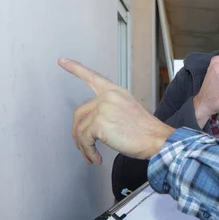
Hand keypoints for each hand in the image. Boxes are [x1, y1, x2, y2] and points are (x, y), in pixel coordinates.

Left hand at [58, 58, 174, 164]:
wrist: (156, 139)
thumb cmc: (146, 131)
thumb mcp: (128, 111)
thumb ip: (110, 110)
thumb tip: (92, 123)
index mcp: (115, 92)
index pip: (92, 77)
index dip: (75, 68)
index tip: (62, 61)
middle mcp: (107, 96)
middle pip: (80, 113)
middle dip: (78, 132)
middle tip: (84, 146)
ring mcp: (102, 108)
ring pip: (80, 128)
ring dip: (83, 146)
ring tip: (91, 156)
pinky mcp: (99, 123)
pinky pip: (84, 139)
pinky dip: (88, 151)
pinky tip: (96, 158)